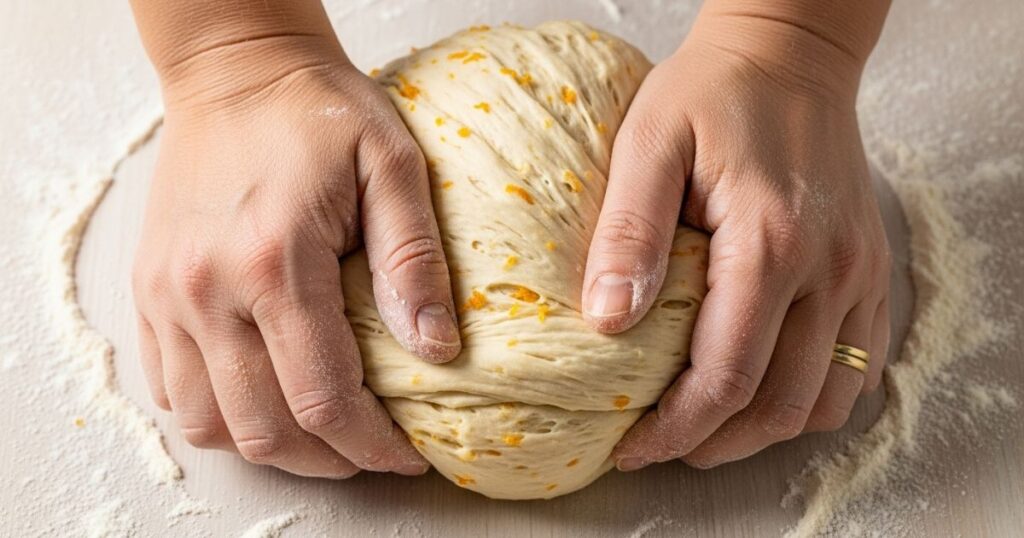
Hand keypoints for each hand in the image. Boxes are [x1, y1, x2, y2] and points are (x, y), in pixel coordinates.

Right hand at [132, 38, 459, 477]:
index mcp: (276, 260)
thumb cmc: (319, 111)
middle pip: (265, 427)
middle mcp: (208, 288)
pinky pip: (171, 388)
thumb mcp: (391, 164)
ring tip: (322, 434)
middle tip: (371, 452)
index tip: (407, 456)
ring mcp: (168, 294)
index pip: (324, 397)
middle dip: (328, 459)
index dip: (371, 444)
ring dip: (272, 445)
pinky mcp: (149, 291)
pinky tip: (265, 397)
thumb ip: (414, 259)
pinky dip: (220, 413)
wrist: (237, 72)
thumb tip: (436, 349)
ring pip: (210, 421)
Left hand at [584, 7, 891, 469]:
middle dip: (714, 443)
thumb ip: (630, 232)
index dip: (675, 427)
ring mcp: (859, 273)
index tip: (632, 447)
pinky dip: (810, 399)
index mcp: (770, 243)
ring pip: (825, 399)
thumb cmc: (713, 91)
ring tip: (705, 430)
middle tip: (660, 446)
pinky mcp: (870, 271)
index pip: (727, 376)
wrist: (790, 53)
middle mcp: (829, 269)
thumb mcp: (650, 143)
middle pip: (779, 405)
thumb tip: (606, 321)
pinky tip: (763, 392)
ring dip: (763, 431)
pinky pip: (858, 367)